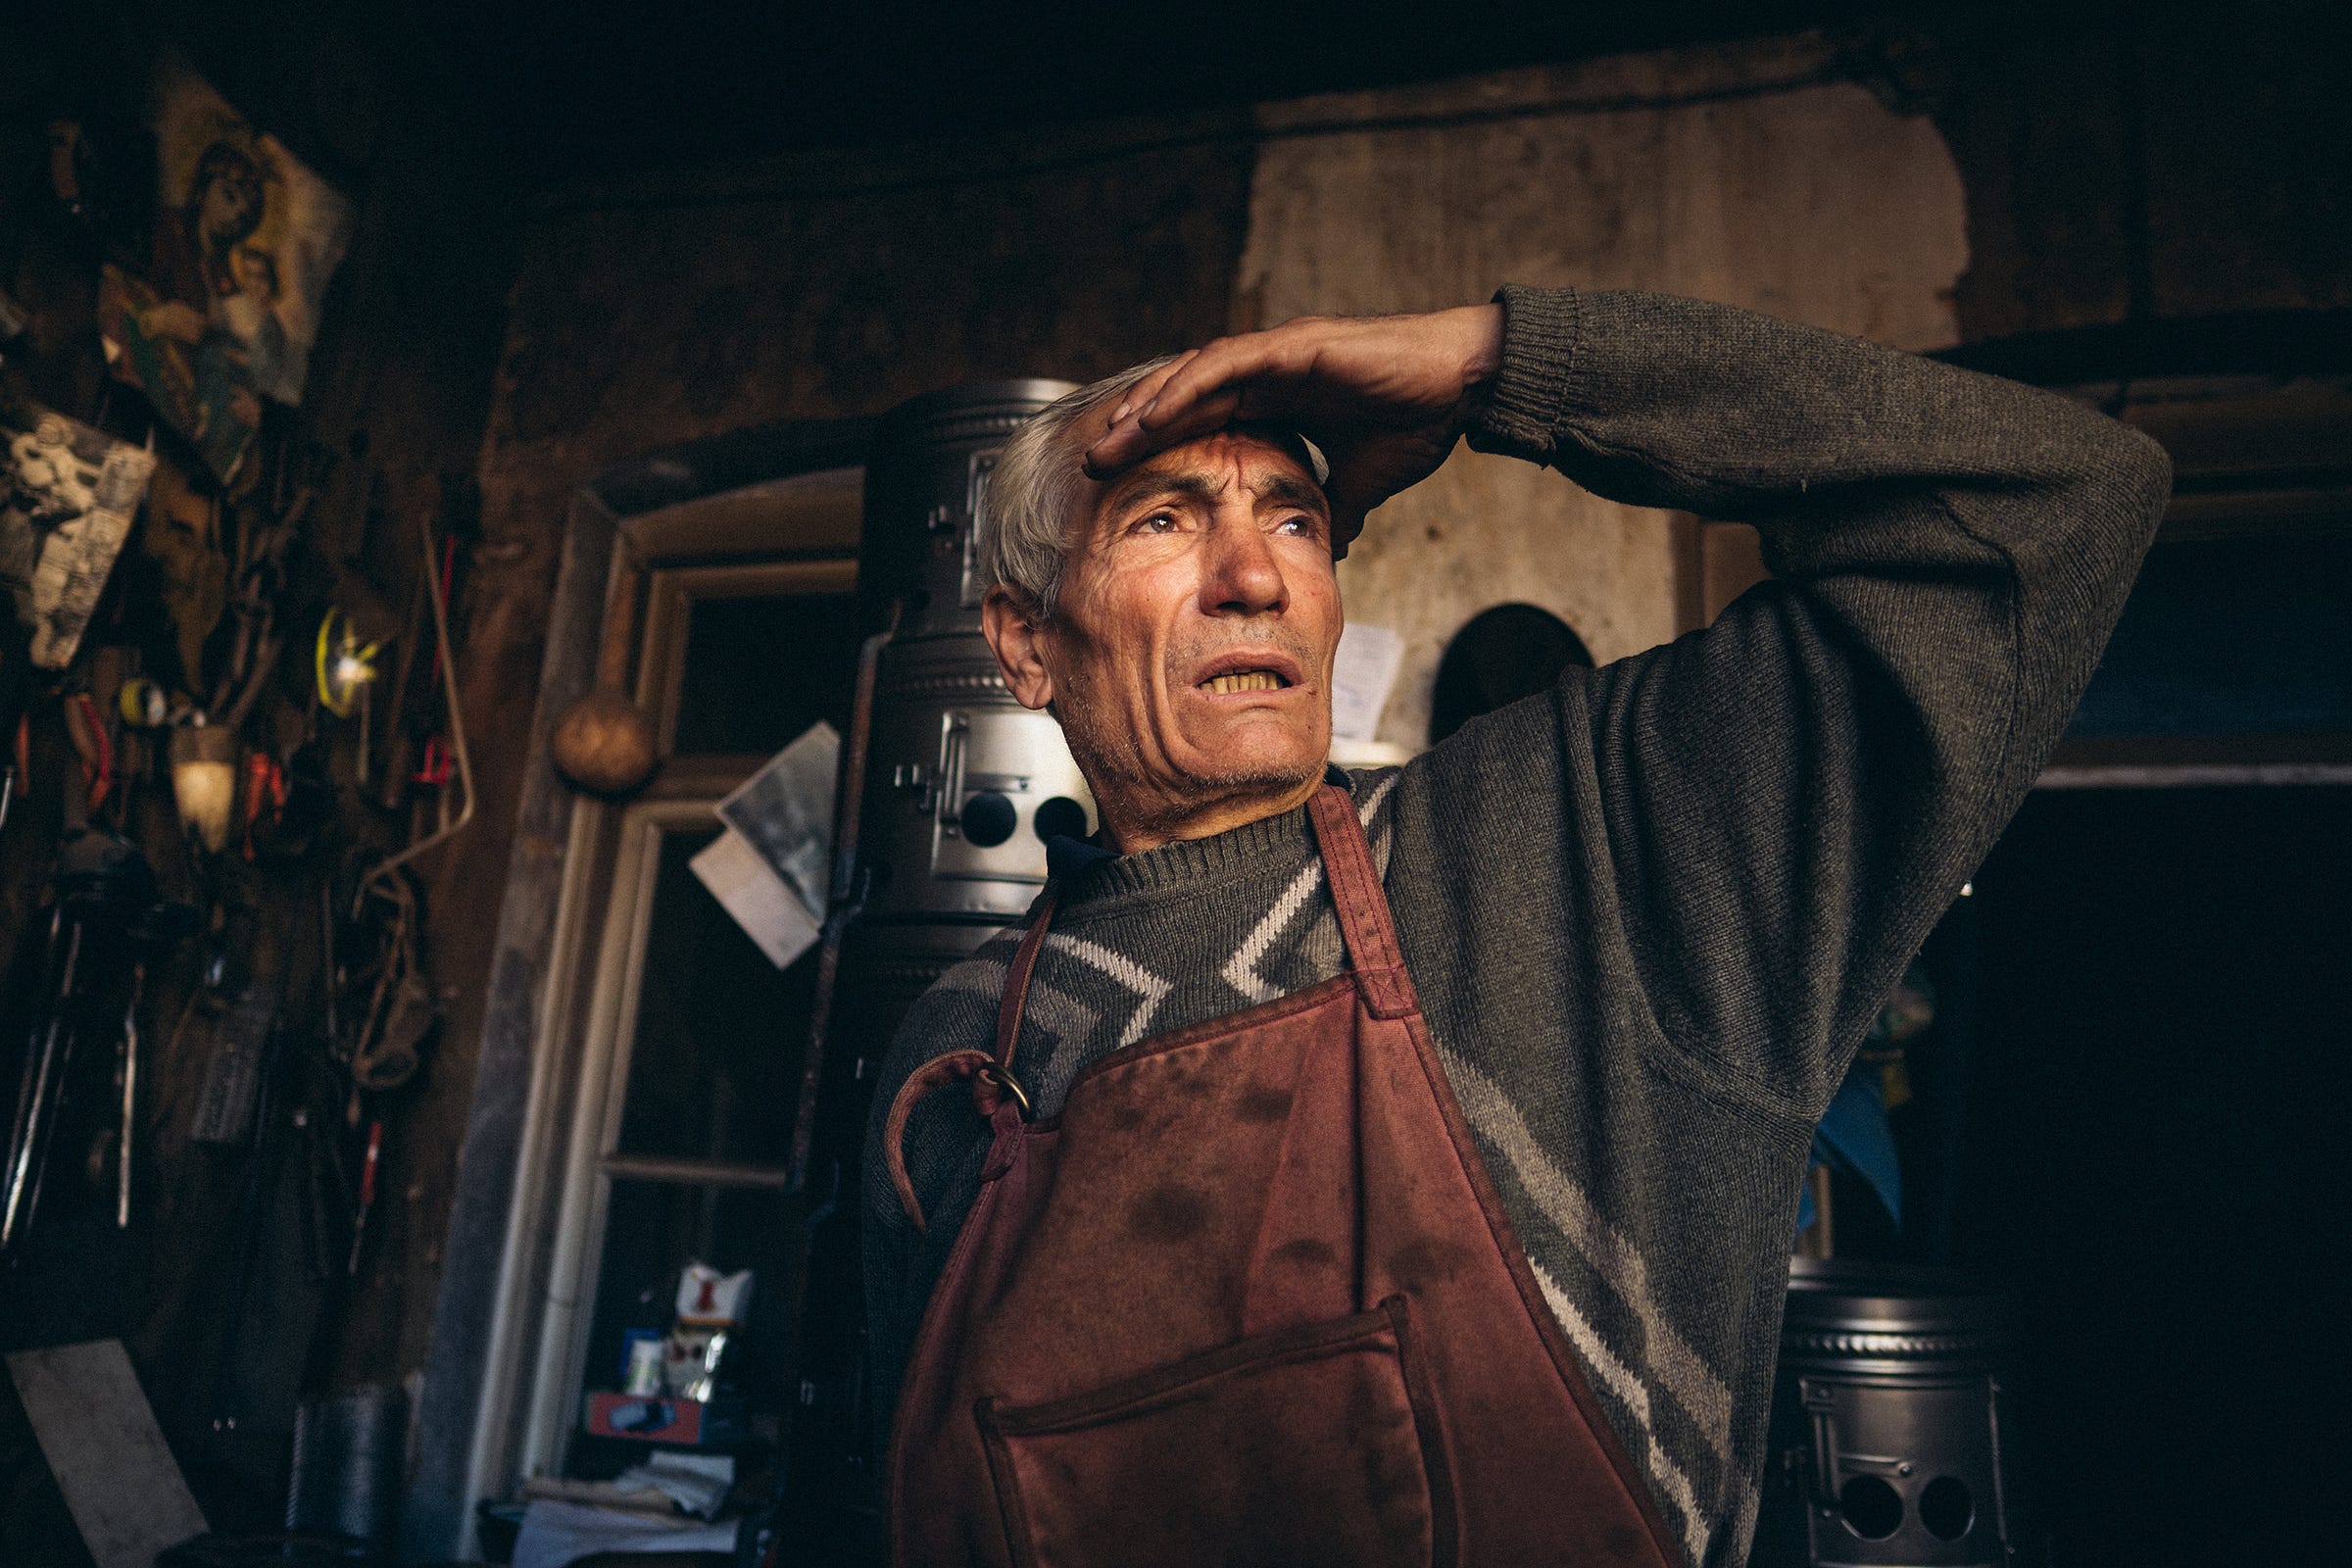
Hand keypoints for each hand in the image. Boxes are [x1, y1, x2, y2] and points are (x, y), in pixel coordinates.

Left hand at [1083, 304, 1503, 547]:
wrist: (1463, 389)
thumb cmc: (1417, 421)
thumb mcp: (1360, 482)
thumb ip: (1334, 508)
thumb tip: (1325, 549)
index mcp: (1278, 399)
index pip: (1203, 424)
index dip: (1162, 450)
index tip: (1126, 484)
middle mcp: (1268, 371)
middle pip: (1184, 399)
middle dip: (1137, 431)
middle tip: (1093, 462)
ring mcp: (1277, 354)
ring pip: (1192, 378)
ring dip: (1147, 408)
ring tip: (1109, 439)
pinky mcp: (1293, 346)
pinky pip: (1224, 366)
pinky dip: (1185, 387)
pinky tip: (1153, 411)